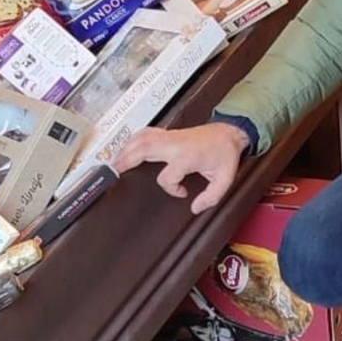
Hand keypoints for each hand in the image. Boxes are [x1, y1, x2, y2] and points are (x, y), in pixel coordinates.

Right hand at [114, 123, 249, 214]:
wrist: (228, 132)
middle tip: (114, 172)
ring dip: (125, 150)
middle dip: (127, 161)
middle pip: (143, 150)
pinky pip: (146, 132)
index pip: (166, 177)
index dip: (172, 189)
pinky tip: (126, 147)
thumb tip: (196, 208)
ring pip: (141, 139)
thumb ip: (212, 197)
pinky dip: (133, 139)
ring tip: (114, 162)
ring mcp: (169, 137)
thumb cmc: (224, 154)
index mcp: (186, 156)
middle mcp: (174, 145)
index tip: (182, 192)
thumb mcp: (225, 179)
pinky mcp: (168, 133)